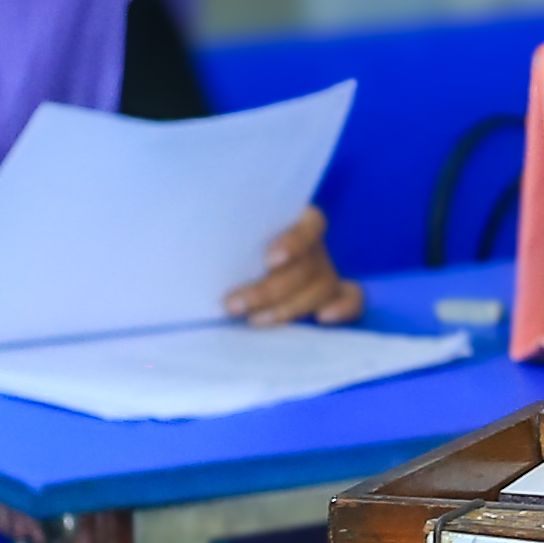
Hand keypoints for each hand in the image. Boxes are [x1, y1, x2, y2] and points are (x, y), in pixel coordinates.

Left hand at [228, 208, 361, 325]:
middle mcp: (314, 245)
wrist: (233, 269)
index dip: (294, 242)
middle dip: (270, 289)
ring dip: (288, 307)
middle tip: (233, 304)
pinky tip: (323, 319)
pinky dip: (344, 308)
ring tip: (254, 320)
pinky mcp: (333, 294)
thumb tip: (191, 241)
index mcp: (294, 222)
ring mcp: (326, 271)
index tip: (270, 260)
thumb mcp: (226, 239)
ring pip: (322, 287)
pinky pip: (352, 298)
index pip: (309, 225)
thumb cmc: (227, 248)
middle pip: (309, 265)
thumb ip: (223, 239)